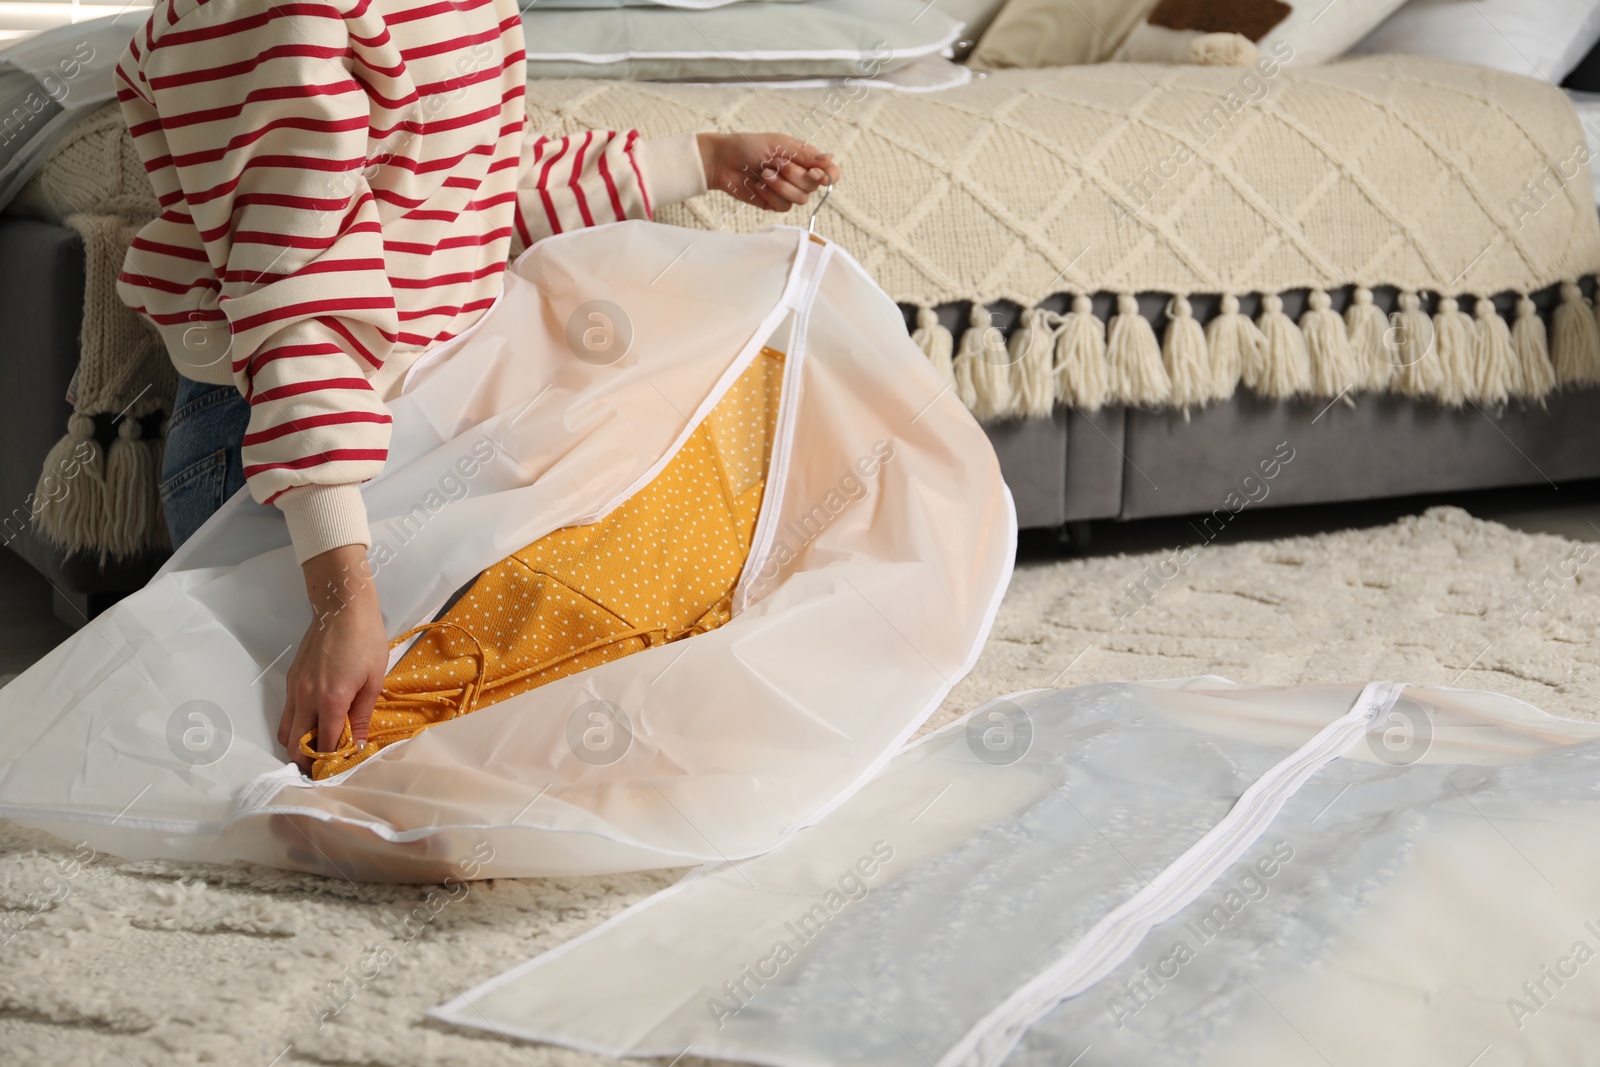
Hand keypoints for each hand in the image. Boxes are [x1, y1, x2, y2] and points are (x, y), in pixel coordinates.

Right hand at [276, 544, 388, 774]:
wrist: (342, 608)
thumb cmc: (366, 642)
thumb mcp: (374, 681)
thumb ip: (362, 716)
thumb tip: (357, 746)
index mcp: (330, 701)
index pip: (322, 745)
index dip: (329, 764)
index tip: (337, 773)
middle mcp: (305, 698)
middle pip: (293, 744)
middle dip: (305, 762)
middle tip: (321, 770)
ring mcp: (294, 689)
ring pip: (285, 730)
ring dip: (296, 746)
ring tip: (315, 751)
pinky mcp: (290, 679)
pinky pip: (287, 713)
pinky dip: (295, 726)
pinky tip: (313, 725)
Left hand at [697, 132, 841, 212]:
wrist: (723, 161)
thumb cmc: (749, 146)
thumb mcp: (779, 145)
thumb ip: (805, 155)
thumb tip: (830, 160)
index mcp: (804, 159)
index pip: (830, 172)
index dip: (828, 176)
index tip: (814, 172)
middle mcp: (800, 176)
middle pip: (813, 187)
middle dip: (793, 175)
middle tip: (775, 163)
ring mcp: (788, 191)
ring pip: (799, 200)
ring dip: (780, 186)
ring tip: (764, 173)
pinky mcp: (774, 203)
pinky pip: (783, 207)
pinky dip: (770, 195)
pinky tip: (758, 185)